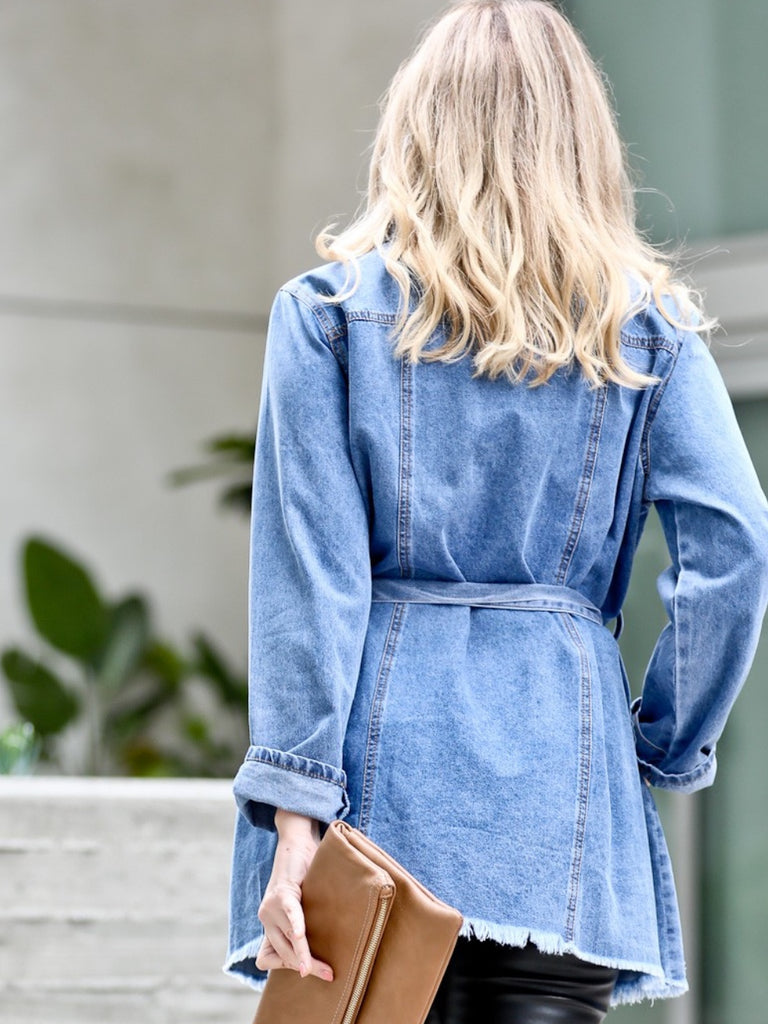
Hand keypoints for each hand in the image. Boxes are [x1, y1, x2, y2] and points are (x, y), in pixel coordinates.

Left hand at [255, 811, 334, 982]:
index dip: (288, 967)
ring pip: (288, 941)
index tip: (310, 971)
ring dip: (306, 956)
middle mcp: (266, 918)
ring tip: (326, 969)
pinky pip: (290, 914)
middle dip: (306, 967)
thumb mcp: (301, 905)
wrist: (296, 841)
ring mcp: (271, 906)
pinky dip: (297, 926)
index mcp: (270, 924)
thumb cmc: (303, 874)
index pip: (269, 959)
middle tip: (329, 975)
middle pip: (282, 955)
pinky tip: (302, 937)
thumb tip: (329, 949)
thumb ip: (303, 924)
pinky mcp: (282, 891)